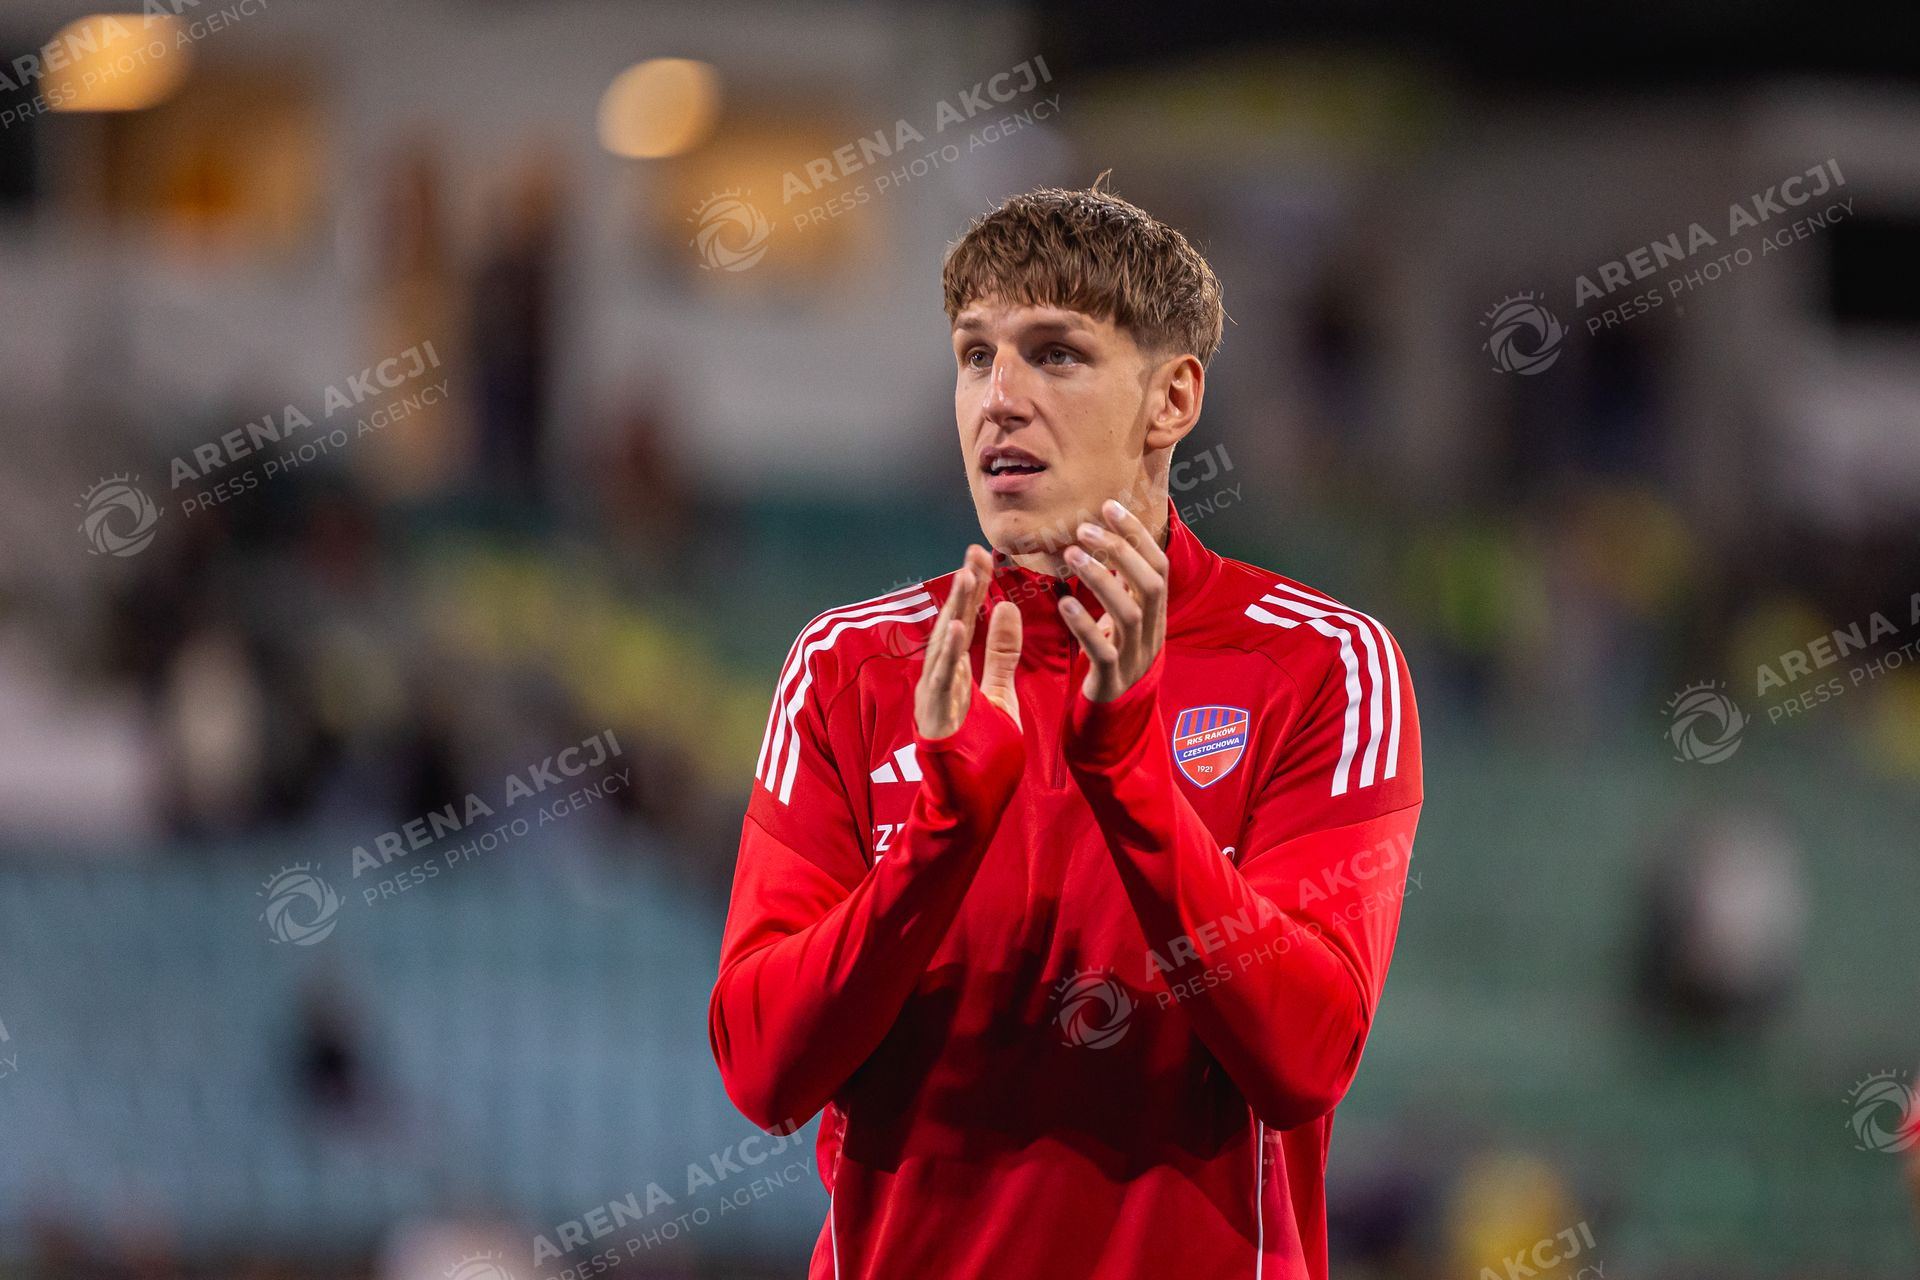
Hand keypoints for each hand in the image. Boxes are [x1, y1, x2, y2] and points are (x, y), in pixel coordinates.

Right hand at [915, 546, 1023, 737]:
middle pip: (952, 625)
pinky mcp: (935, 719)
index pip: (966, 621)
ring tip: (966, 576)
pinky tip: (957, 628)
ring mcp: (934, 699)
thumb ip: (1001, 655)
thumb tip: (1006, 607)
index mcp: (954, 673)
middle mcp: (939, 680)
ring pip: (943, 647)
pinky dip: (947, 654)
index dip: (974, 589)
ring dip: (955, 610)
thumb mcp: (999, 694)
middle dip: (964, 589)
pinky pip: (941, 682)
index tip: (985, 555)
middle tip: (975, 551)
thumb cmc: (980, 754)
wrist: (967, 807)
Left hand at [1057, 499, 1168, 702]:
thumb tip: (1112, 539)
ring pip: (1128, 614)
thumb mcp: (1124, 619)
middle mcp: (1152, 632)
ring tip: (1071, 555)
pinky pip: (1102, 651)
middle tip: (1084, 529)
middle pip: (1151, 584)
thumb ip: (1123, 586)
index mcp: (1155, 614)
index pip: (1158, 566)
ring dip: (1101, 579)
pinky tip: (1064, 602)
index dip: (1137, 534)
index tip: (1109, 505)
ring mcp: (1135, 657)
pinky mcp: (1112, 679)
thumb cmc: (1115, 657)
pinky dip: (1084, 624)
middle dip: (1121, 550)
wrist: (1116, 716)